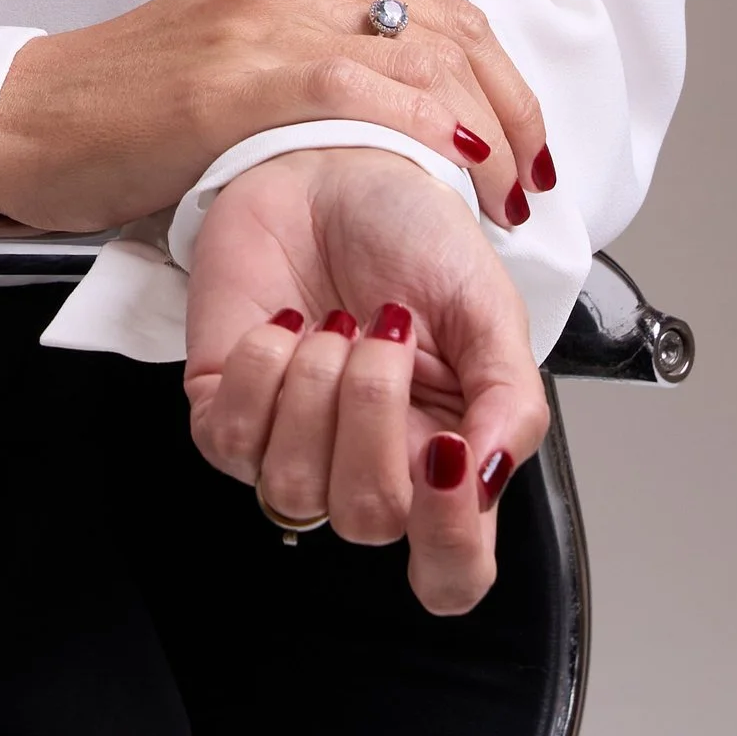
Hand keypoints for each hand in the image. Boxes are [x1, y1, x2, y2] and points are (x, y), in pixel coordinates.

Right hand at [0, 0, 551, 235]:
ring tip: (505, 195)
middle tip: (532, 182)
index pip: (440, 13)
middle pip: (450, 30)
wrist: (29, 119)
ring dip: (486, 131)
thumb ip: (313, 72)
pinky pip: (358, 89)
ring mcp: (263, 23)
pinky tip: (455, 164)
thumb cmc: (124, 111)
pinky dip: (424, 125)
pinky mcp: (235, 76)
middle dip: (513, 110)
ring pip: (421, 54)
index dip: (503, 82)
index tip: (524, 148)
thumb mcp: (236, 69)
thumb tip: (403, 125)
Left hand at [181, 145, 548, 614]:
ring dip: (317, 388)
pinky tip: (285, 325)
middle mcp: (369, 466)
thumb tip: (487, 477)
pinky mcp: (225, 413)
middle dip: (373, 414)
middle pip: (367, 519)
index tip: (446, 454)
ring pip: (293, 488)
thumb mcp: (490, 307)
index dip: (449, 543)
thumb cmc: (411, 235)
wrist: (330, 164)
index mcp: (445, 457)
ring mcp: (292, 446)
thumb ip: (510, 401)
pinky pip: (230, 441)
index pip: (452, 571)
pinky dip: (261, 371)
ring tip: (336, 324)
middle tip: (383, 335)